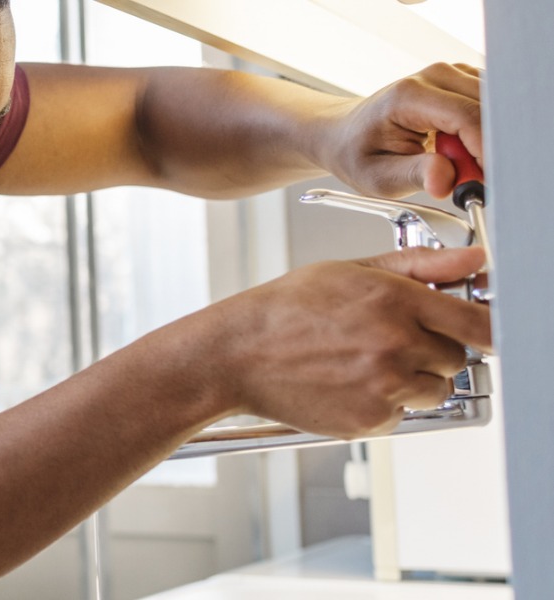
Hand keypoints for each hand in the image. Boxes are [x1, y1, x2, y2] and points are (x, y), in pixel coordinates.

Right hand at [198, 247, 490, 438]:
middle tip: (390, 343)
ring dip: (412, 381)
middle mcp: (396, 345)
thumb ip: (420, 265)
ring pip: (433, 391)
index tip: (485, 332)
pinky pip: (402, 416)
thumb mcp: (351, 271)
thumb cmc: (285, 310)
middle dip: (433, 352)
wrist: (235, 354)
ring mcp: (384, 386)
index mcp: (397, 301)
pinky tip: (347, 385)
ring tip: (364, 365)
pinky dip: (383, 405)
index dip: (487, 329)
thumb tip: (473, 262)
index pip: (479, 323)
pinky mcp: (370, 420)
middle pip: (456, 359)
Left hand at [316, 63, 483, 199]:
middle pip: (489, 109)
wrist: (344, 133)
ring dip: (489, 138)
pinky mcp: (462, 81)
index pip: (467, 117)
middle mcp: (434, 76)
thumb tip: (444, 181)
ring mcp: (450, 75)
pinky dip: (486, 130)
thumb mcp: (378, 176)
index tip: (486, 180)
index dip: (485, 151)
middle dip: (489, 147)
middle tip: (470, 176)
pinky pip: (492, 106)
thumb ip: (415, 176)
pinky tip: (462, 146)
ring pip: (497, 106)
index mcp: (409, 96)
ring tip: (458, 161)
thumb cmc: (357, 153)